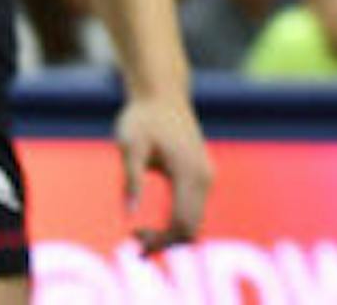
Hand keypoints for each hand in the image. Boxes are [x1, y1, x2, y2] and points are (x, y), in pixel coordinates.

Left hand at [115, 92, 211, 251]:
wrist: (162, 92)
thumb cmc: (143, 117)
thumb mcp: (130, 145)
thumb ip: (131, 178)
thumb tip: (129, 214)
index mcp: (188, 170)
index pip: (181, 224)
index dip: (158, 241)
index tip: (132, 237)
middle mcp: (204, 175)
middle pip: (192, 229)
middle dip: (165, 243)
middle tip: (134, 238)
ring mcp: (206, 174)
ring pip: (196, 222)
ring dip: (172, 235)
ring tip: (140, 233)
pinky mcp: (203, 173)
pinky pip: (196, 211)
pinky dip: (178, 224)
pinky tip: (155, 223)